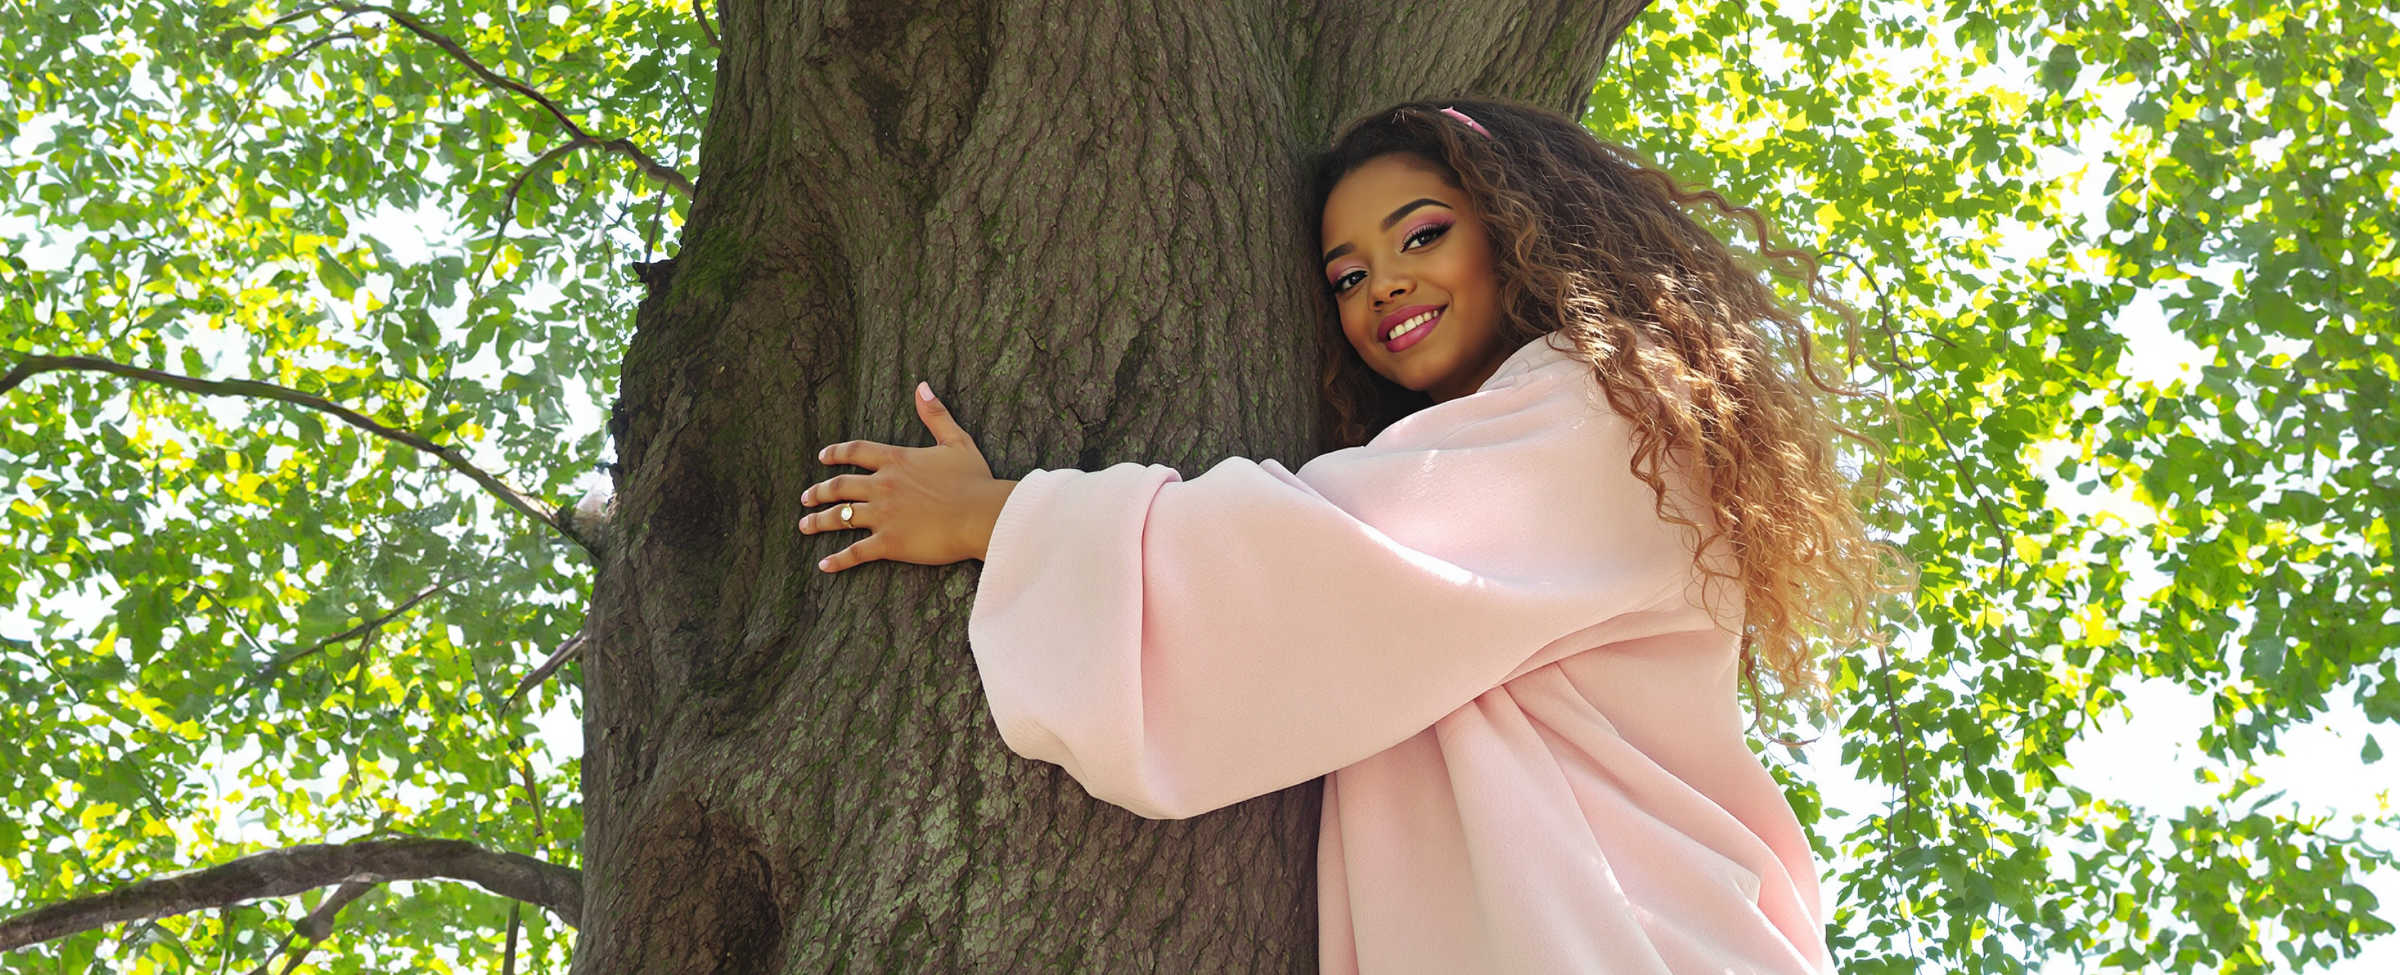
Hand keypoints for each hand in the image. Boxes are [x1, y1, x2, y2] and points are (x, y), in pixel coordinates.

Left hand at [800, 382, 1016, 572]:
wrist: (982, 514)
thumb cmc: (974, 479)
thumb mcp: (956, 440)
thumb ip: (935, 414)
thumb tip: (922, 387)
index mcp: (896, 460)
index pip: (855, 452)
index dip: (835, 453)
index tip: (822, 457)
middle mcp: (883, 486)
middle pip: (839, 486)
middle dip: (818, 492)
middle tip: (806, 497)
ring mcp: (883, 515)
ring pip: (840, 517)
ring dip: (818, 522)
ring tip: (804, 525)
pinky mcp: (889, 543)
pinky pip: (855, 552)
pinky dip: (837, 560)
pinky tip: (824, 565)